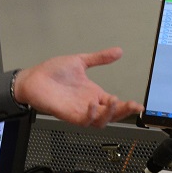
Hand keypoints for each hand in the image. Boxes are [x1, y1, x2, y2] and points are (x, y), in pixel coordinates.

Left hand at [12, 47, 143, 127]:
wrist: (32, 78)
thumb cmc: (52, 72)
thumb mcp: (80, 61)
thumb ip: (100, 58)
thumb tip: (118, 51)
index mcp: (94, 93)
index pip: (115, 104)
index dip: (127, 106)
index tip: (138, 105)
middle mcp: (89, 104)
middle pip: (112, 115)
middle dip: (124, 112)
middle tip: (132, 106)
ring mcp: (79, 111)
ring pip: (101, 121)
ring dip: (110, 115)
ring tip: (115, 102)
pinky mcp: (68, 115)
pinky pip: (84, 121)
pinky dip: (91, 116)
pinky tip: (93, 105)